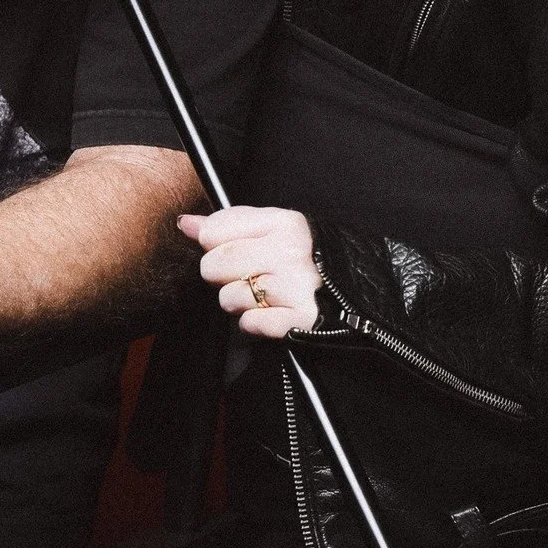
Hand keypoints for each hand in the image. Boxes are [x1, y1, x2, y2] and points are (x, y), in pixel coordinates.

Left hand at [177, 206, 321, 338]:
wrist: (362, 290)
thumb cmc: (311, 256)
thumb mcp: (278, 228)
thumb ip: (231, 223)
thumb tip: (185, 223)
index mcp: (284, 223)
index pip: (214, 231)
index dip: (211, 243)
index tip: (223, 247)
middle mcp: (290, 252)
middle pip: (215, 264)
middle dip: (219, 274)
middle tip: (241, 274)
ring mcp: (296, 288)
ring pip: (228, 297)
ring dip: (237, 301)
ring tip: (260, 294)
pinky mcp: (301, 321)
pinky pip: (250, 324)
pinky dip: (253, 322)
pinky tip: (269, 312)